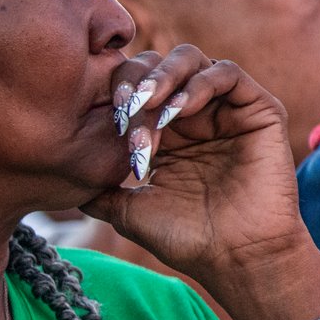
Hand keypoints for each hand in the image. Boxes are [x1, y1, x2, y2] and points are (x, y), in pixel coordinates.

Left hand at [81, 45, 310, 289]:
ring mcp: (226, 110)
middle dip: (137, 80)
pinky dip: (198, 84)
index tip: (107, 116)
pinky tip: (178, 111)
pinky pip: (227, 74)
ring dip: (163, 77)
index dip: (118, 91)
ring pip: (192, 60)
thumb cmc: (185, 238)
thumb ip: (98, 188)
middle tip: (125, 107)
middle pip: (159, 65)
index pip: (136, 87)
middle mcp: (195, 114)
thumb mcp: (126, 210)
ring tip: (147, 105)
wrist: (234, 259)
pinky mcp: (259, 110)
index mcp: (165, 131)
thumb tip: (60, 179)